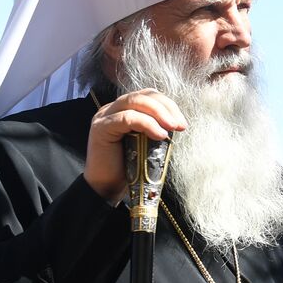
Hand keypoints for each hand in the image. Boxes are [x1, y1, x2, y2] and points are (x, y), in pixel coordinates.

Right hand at [85, 89, 187, 203]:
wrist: (107, 187)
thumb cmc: (129, 167)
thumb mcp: (148, 143)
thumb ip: (157, 128)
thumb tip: (177, 123)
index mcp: (125, 109)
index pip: (149, 96)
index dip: (168, 105)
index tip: (182, 123)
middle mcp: (113, 109)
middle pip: (143, 96)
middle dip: (166, 108)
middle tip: (179, 126)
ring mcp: (105, 116)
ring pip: (134, 102)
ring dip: (158, 113)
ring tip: (171, 128)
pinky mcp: (101, 127)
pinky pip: (126, 118)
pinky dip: (146, 124)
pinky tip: (159, 135)